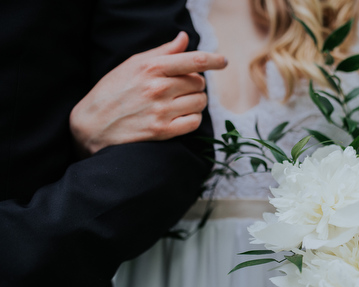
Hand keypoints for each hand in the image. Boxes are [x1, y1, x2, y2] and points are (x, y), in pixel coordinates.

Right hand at [70, 31, 227, 155]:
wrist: (91, 125)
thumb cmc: (112, 91)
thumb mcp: (133, 65)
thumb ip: (162, 52)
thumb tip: (185, 38)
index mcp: (152, 68)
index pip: (194, 60)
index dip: (213, 60)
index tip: (223, 61)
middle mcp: (158, 88)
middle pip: (199, 82)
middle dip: (194, 84)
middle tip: (180, 89)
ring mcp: (161, 111)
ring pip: (199, 102)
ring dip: (195, 102)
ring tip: (179, 102)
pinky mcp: (162, 131)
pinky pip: (194, 122)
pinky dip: (192, 118)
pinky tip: (180, 116)